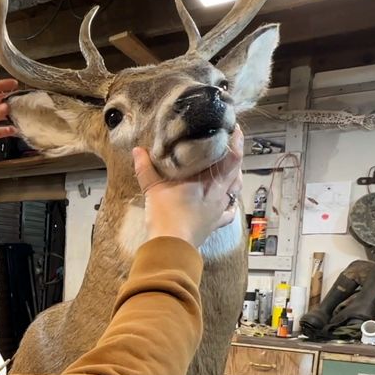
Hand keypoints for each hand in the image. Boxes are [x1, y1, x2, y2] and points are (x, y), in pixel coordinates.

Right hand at [132, 128, 242, 247]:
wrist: (171, 245)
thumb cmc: (165, 215)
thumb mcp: (152, 188)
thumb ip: (145, 168)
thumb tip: (138, 150)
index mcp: (207, 180)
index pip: (230, 157)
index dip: (235, 142)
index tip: (234, 129)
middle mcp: (217, 192)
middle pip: (236, 170)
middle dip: (236, 155)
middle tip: (232, 144)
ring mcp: (218, 209)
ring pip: (235, 189)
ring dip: (235, 177)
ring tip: (231, 169)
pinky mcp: (215, 224)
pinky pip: (229, 213)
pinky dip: (230, 205)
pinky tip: (228, 201)